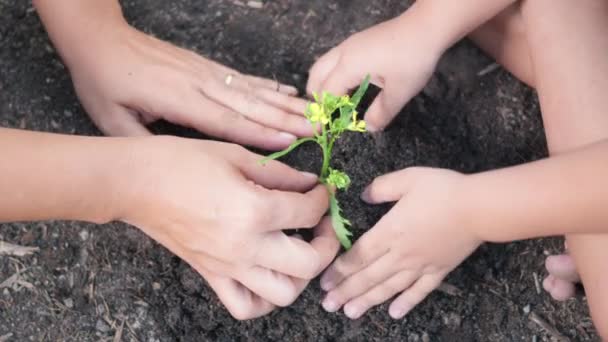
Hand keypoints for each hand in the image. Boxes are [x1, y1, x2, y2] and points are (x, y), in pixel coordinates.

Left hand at [68, 24, 311, 149]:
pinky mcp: (206, 67)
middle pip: (250, 104)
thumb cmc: (104, 82)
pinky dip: (268, 85)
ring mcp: (206, 73)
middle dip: (287, 117)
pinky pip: (243, 78)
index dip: (260, 132)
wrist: (100, 40)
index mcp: (179, 101)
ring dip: (285, 102)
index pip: (226, 121)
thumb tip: (176, 168)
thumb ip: (146, 144)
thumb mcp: (112, 120)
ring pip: (253, 89)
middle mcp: (200, 84)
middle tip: (318, 128)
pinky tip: (287, 89)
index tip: (291, 140)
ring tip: (313, 112)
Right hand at [119, 137, 338, 318]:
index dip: (323, 198)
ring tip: (299, 251)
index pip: (309, 212)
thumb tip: (309, 183)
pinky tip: (269, 275)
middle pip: (309, 263)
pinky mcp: (212, 276)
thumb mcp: (237, 155)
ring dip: (301, 275)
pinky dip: (264, 300)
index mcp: (254, 211)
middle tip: (323, 224)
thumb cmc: (181, 162)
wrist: (135, 183)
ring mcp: (228, 267)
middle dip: (327, 243)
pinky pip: (245, 306)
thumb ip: (280, 173)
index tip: (321, 189)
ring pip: (283, 294)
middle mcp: (246, 246)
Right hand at [307, 11, 441, 131]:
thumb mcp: (399, 92)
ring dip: (324, 83)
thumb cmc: (413, 58)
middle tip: (326, 114)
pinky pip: (335, 59)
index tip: (325, 128)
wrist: (426, 27)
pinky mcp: (359, 41)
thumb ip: (381, 112)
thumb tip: (369, 127)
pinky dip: (333, 74)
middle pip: (316, 75)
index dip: (324, 112)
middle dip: (316, 96)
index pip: (327, 93)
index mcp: (348, 66)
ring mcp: (350, 44)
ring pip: (324, 64)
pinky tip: (350, 85)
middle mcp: (343, 53)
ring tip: (336, 102)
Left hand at [319, 167, 480, 318]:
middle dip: (346, 292)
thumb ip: (382, 187)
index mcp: (390, 231)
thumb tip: (364, 195)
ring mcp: (420, 265)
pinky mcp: (439, 271)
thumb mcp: (408, 178)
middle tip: (329, 305)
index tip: (324, 282)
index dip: (340, 271)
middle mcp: (402, 253)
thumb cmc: (443, 189)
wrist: (479, 207)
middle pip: (369, 277)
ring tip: (351, 313)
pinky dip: (406, 303)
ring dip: (368, 301)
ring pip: (389, 288)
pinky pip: (419, 292)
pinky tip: (393, 314)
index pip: (359, 256)